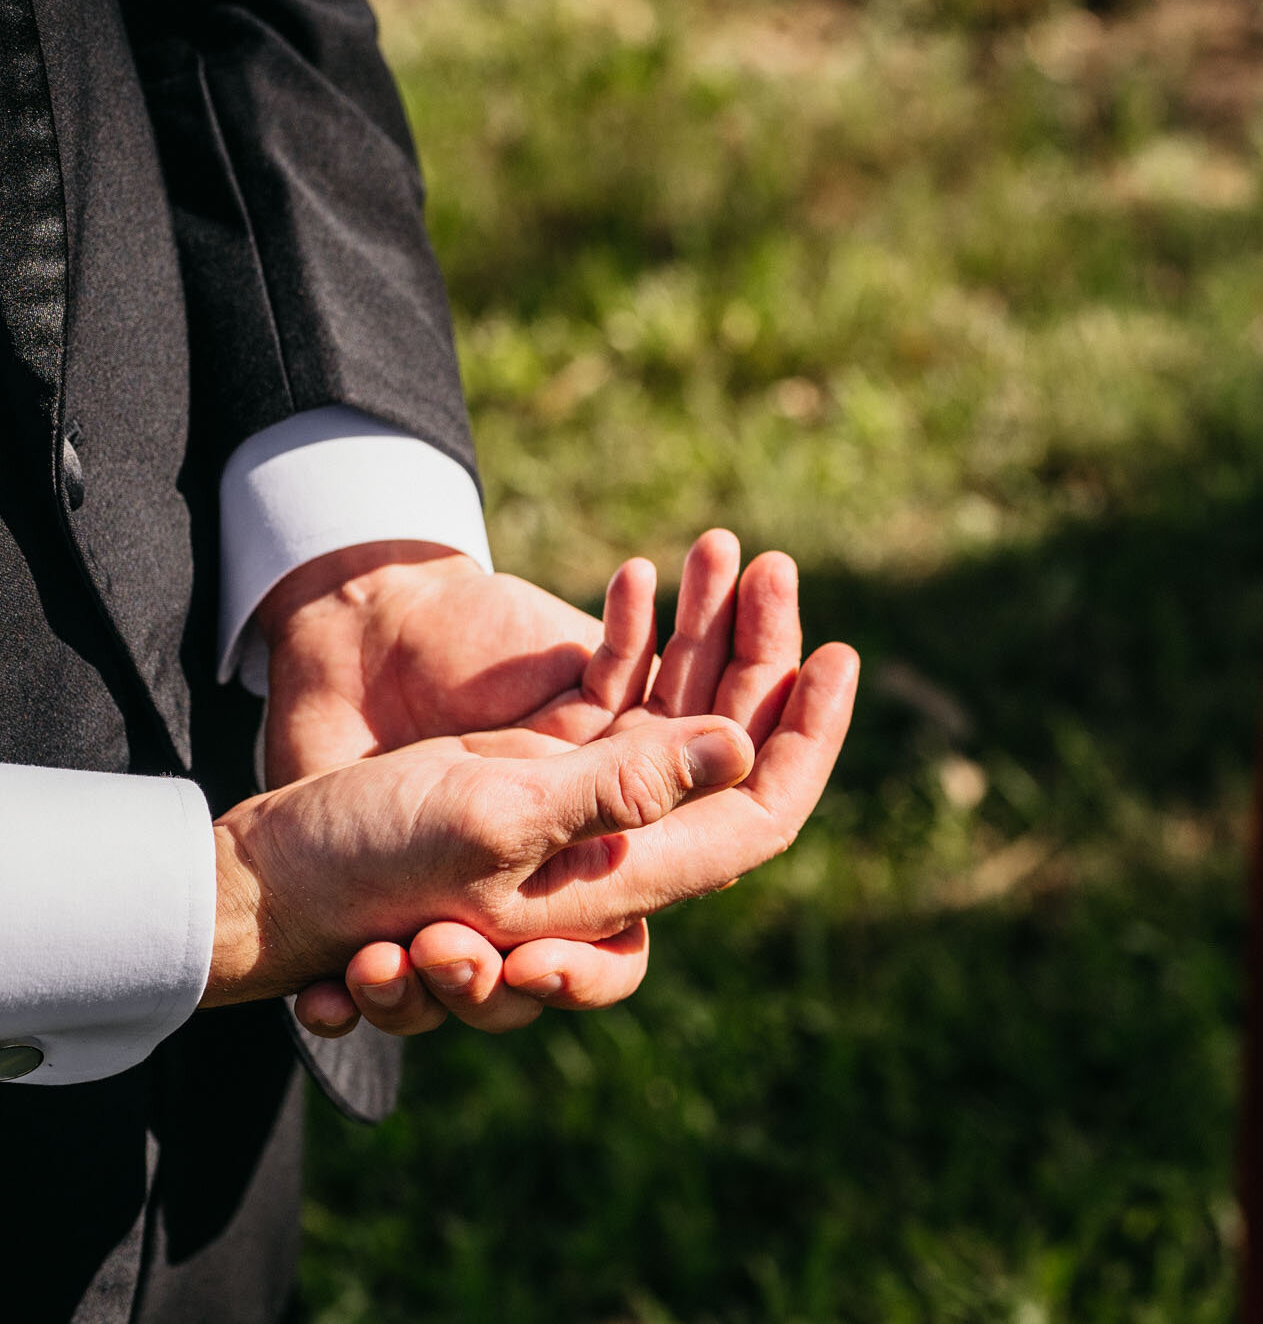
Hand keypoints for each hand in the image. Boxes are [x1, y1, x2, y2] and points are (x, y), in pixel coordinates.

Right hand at [294, 532, 803, 1035]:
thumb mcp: (496, 818)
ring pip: (677, 704)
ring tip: (726, 546)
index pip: (763, 814)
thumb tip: (742, 754)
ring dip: (705, 628)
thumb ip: (621, 794)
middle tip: (778, 566)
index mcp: (626, 874)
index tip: (841, 654)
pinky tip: (638, 572)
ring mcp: (577, 796)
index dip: (811, 741)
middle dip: (762, 654)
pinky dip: (633, 631)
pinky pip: (612, 687)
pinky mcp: (531, 757)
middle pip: (731, 745)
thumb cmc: (365, 862)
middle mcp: (618, 841)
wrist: (264, 869)